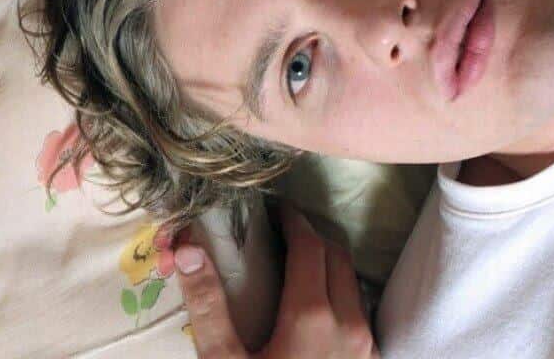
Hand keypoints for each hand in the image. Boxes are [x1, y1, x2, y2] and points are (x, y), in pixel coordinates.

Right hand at [176, 210, 378, 358]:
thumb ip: (207, 303)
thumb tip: (186, 244)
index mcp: (313, 316)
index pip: (310, 244)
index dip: (291, 219)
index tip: (272, 207)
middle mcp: (351, 325)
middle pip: (338, 256)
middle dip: (310, 234)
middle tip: (279, 228)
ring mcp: (368, 349)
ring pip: (354, 284)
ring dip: (328, 263)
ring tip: (294, 262)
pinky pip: (361, 312)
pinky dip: (339, 293)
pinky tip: (313, 306)